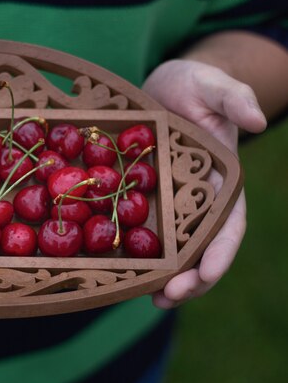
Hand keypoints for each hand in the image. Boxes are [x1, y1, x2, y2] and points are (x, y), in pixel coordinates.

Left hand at [143, 59, 266, 307]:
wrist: (165, 86)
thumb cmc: (194, 85)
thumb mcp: (212, 85)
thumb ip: (233, 98)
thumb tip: (257, 120)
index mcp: (223, 180)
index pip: (228, 224)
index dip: (220, 252)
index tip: (205, 275)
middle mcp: (199, 199)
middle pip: (200, 247)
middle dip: (189, 277)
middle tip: (166, 297)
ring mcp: (171, 202)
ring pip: (174, 248)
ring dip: (164, 276)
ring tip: (147, 296)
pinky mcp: (146, 198)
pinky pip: (144, 230)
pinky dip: (140, 253)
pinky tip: (125, 271)